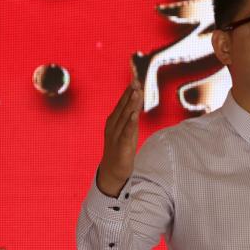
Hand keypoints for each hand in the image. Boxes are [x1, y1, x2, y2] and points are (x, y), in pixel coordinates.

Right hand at [97, 76, 141, 196]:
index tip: (135, 78)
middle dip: (130, 93)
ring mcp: (116, 135)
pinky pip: (126, 132)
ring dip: (131, 104)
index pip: (122, 103)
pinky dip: (130, 123)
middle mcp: (113, 126)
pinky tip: (135, 114)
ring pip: (125, 117)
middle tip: (136, 80)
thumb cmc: (121, 148)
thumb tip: (137, 100)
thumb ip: (131, 116)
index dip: (128, 91)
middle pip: (123, 107)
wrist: (112, 171)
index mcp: (113, 121)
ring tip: (137, 92)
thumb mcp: (127, 130)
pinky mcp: (121, 146)